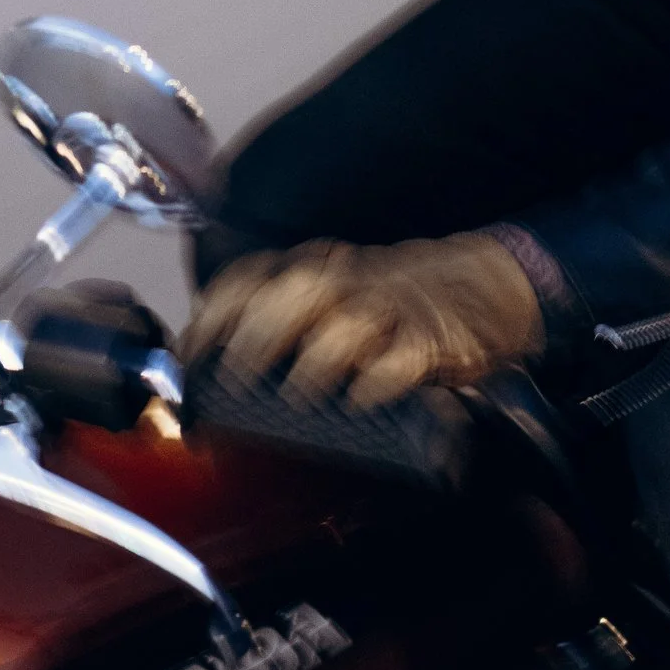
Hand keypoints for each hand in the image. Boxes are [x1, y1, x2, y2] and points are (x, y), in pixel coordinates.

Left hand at [184, 232, 543, 407]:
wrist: (480, 287)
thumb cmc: (387, 301)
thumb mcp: (332, 293)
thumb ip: (278, 316)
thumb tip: (206, 363)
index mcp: (313, 272)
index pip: (251, 279)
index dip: (214, 315)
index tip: (189, 354)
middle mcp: (347, 284)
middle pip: (294, 297)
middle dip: (258, 336)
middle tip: (235, 379)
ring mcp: (391, 312)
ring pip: (347, 324)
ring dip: (316, 360)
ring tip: (296, 393)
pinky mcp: (432, 343)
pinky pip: (404, 358)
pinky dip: (381, 378)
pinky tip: (362, 398)